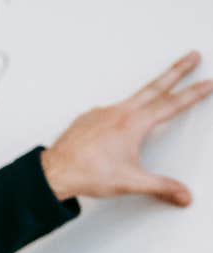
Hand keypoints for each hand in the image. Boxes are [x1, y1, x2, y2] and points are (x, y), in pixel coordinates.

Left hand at [41, 51, 212, 204]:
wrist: (55, 171)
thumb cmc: (87, 173)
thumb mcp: (132, 182)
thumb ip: (162, 187)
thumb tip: (183, 195)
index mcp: (134, 124)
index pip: (172, 105)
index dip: (193, 94)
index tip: (208, 82)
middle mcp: (119, 113)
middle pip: (155, 86)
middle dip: (177, 70)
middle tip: (192, 56)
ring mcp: (102, 113)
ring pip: (133, 98)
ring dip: (150, 91)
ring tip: (160, 90)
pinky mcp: (89, 118)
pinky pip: (111, 111)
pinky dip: (122, 112)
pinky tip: (121, 124)